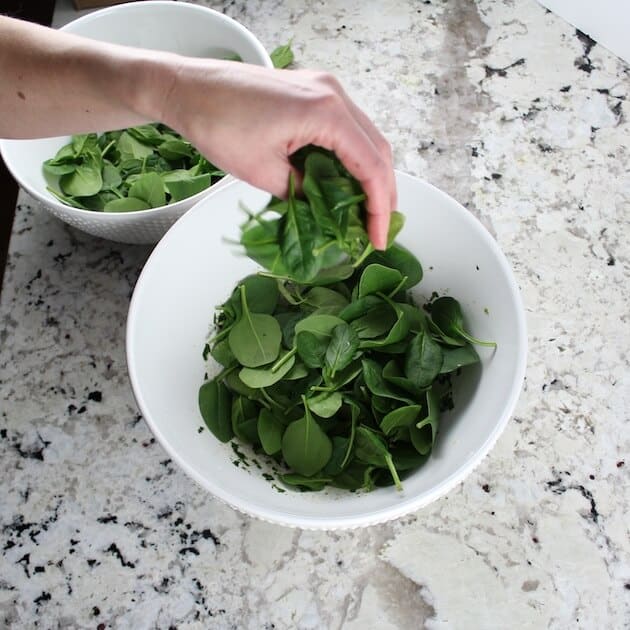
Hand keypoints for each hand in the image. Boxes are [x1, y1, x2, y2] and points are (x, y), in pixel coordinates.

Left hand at [157, 60, 395, 248]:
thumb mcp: (264, 172)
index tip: (377, 238)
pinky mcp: (312, 92)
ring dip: (370, 175)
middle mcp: (333, 94)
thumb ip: (304, 193)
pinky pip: (346, 129)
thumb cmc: (218, 124)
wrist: (188, 88)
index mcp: (325, 111)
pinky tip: (345, 183)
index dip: (379, 207)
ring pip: (366, 138)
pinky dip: (352, 158)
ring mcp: (324, 89)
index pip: (370, 165)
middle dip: (383, 192)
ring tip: (366, 211)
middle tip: (377, 228)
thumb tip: (325, 209)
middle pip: (378, 149)